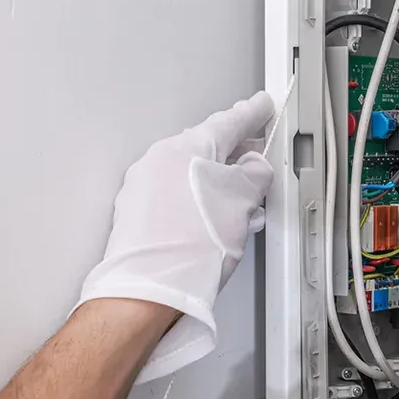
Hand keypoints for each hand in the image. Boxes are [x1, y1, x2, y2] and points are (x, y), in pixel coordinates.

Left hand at [77, 93, 277, 381]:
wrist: (150, 291)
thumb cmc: (191, 249)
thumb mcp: (243, 202)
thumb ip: (255, 173)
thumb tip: (255, 166)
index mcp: (183, 148)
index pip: (226, 122)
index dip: (251, 115)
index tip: (261, 107)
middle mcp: (157, 162)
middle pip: (206, 149)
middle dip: (236, 155)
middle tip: (258, 157)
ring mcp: (143, 190)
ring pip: (191, 176)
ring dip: (219, 186)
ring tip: (244, 206)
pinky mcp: (136, 217)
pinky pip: (177, 199)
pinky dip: (199, 205)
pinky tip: (215, 225)